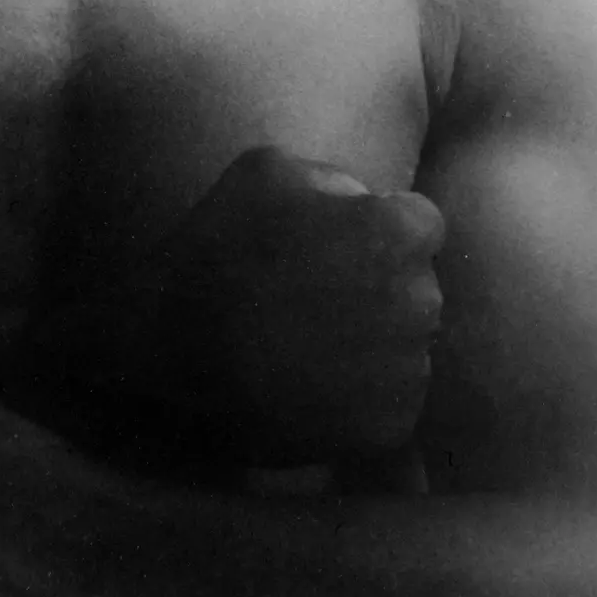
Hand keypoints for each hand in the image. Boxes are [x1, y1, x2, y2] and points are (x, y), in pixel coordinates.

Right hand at [27, 148, 443, 467]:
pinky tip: (310, 384)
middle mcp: (417, 300)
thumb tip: (364, 199)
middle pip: (417, 287)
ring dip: (372, 343)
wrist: (174, 348)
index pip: (423, 226)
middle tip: (318, 298)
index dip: (383, 232)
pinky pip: (390, 404)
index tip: (345, 247)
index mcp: (394, 233)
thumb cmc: (218, 248)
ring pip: (406, 347)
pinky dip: (360, 398)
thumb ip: (331, 177)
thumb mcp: (266, 170)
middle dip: (380, 288)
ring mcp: (406, 369)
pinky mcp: (388, 427)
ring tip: (308, 345)